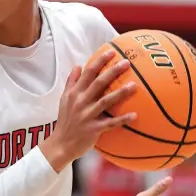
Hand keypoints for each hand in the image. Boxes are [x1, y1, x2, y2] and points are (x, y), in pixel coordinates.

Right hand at [42, 49, 136, 171]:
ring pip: (106, 101)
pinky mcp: (93, 129)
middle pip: (98, 83)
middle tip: (127, 63)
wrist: (61, 144)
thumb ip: (71, 82)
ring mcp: (87, 116)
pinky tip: (135, 115)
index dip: (100, 61)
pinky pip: (111, 123)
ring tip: (135, 85)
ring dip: (121, 93)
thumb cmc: (66, 121)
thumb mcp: (64, 100)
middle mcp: (80, 102)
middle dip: (113, 71)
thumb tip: (78, 65)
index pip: (88, 73)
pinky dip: (122, 119)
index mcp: (74, 93)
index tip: (111, 51)